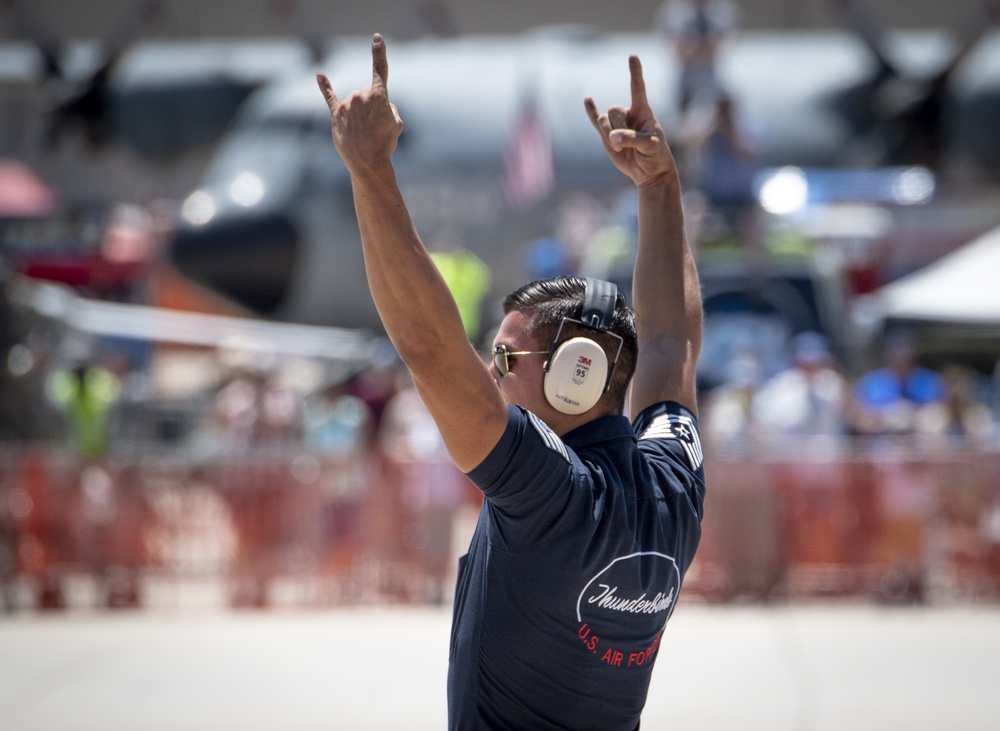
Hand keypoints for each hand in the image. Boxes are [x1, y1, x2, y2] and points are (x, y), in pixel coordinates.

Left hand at [316, 34, 402, 174]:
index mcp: (377, 96)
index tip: (376, 38)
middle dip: (373, 107)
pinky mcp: (335, 115)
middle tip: (376, 127)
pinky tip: (320, 76)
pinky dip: (325, 87)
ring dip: (361, 113)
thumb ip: (388, 107)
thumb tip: (375, 105)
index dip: (379, 53)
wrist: (368, 163)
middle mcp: (358, 96)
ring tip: (365, 132)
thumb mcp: (397, 123)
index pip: (379, 70)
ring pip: (355, 101)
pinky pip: (330, 97)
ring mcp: (345, 105)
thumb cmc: (385, 143)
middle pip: (367, 93)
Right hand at [584, 55, 676, 188]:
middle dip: (618, 127)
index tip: (632, 56)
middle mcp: (629, 114)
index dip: (635, 72)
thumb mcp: (649, 146)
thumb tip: (612, 137)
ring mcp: (617, 124)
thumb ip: (631, 139)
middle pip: (614, 110)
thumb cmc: (656, 155)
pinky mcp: (608, 136)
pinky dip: (590, 112)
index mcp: (643, 111)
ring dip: (609, 135)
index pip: (637, 88)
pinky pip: (596, 121)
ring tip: (620, 149)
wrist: (649, 172)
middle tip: (629, 144)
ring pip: (603, 121)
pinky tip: (587, 101)